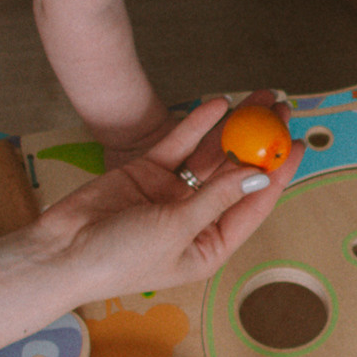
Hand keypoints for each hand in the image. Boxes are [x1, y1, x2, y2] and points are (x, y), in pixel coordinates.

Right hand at [12, 97, 296, 305]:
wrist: (60, 252)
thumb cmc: (120, 258)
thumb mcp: (178, 229)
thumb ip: (218, 198)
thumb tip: (260, 176)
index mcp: (209, 246)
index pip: (253, 205)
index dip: (278, 173)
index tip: (296, 144)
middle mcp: (195, 219)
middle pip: (236, 175)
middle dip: (259, 141)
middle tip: (280, 108)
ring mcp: (171, 194)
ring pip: (210, 155)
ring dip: (233, 128)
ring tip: (257, 98)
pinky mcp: (146, 173)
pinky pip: (179, 145)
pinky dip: (197, 125)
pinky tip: (218, 104)